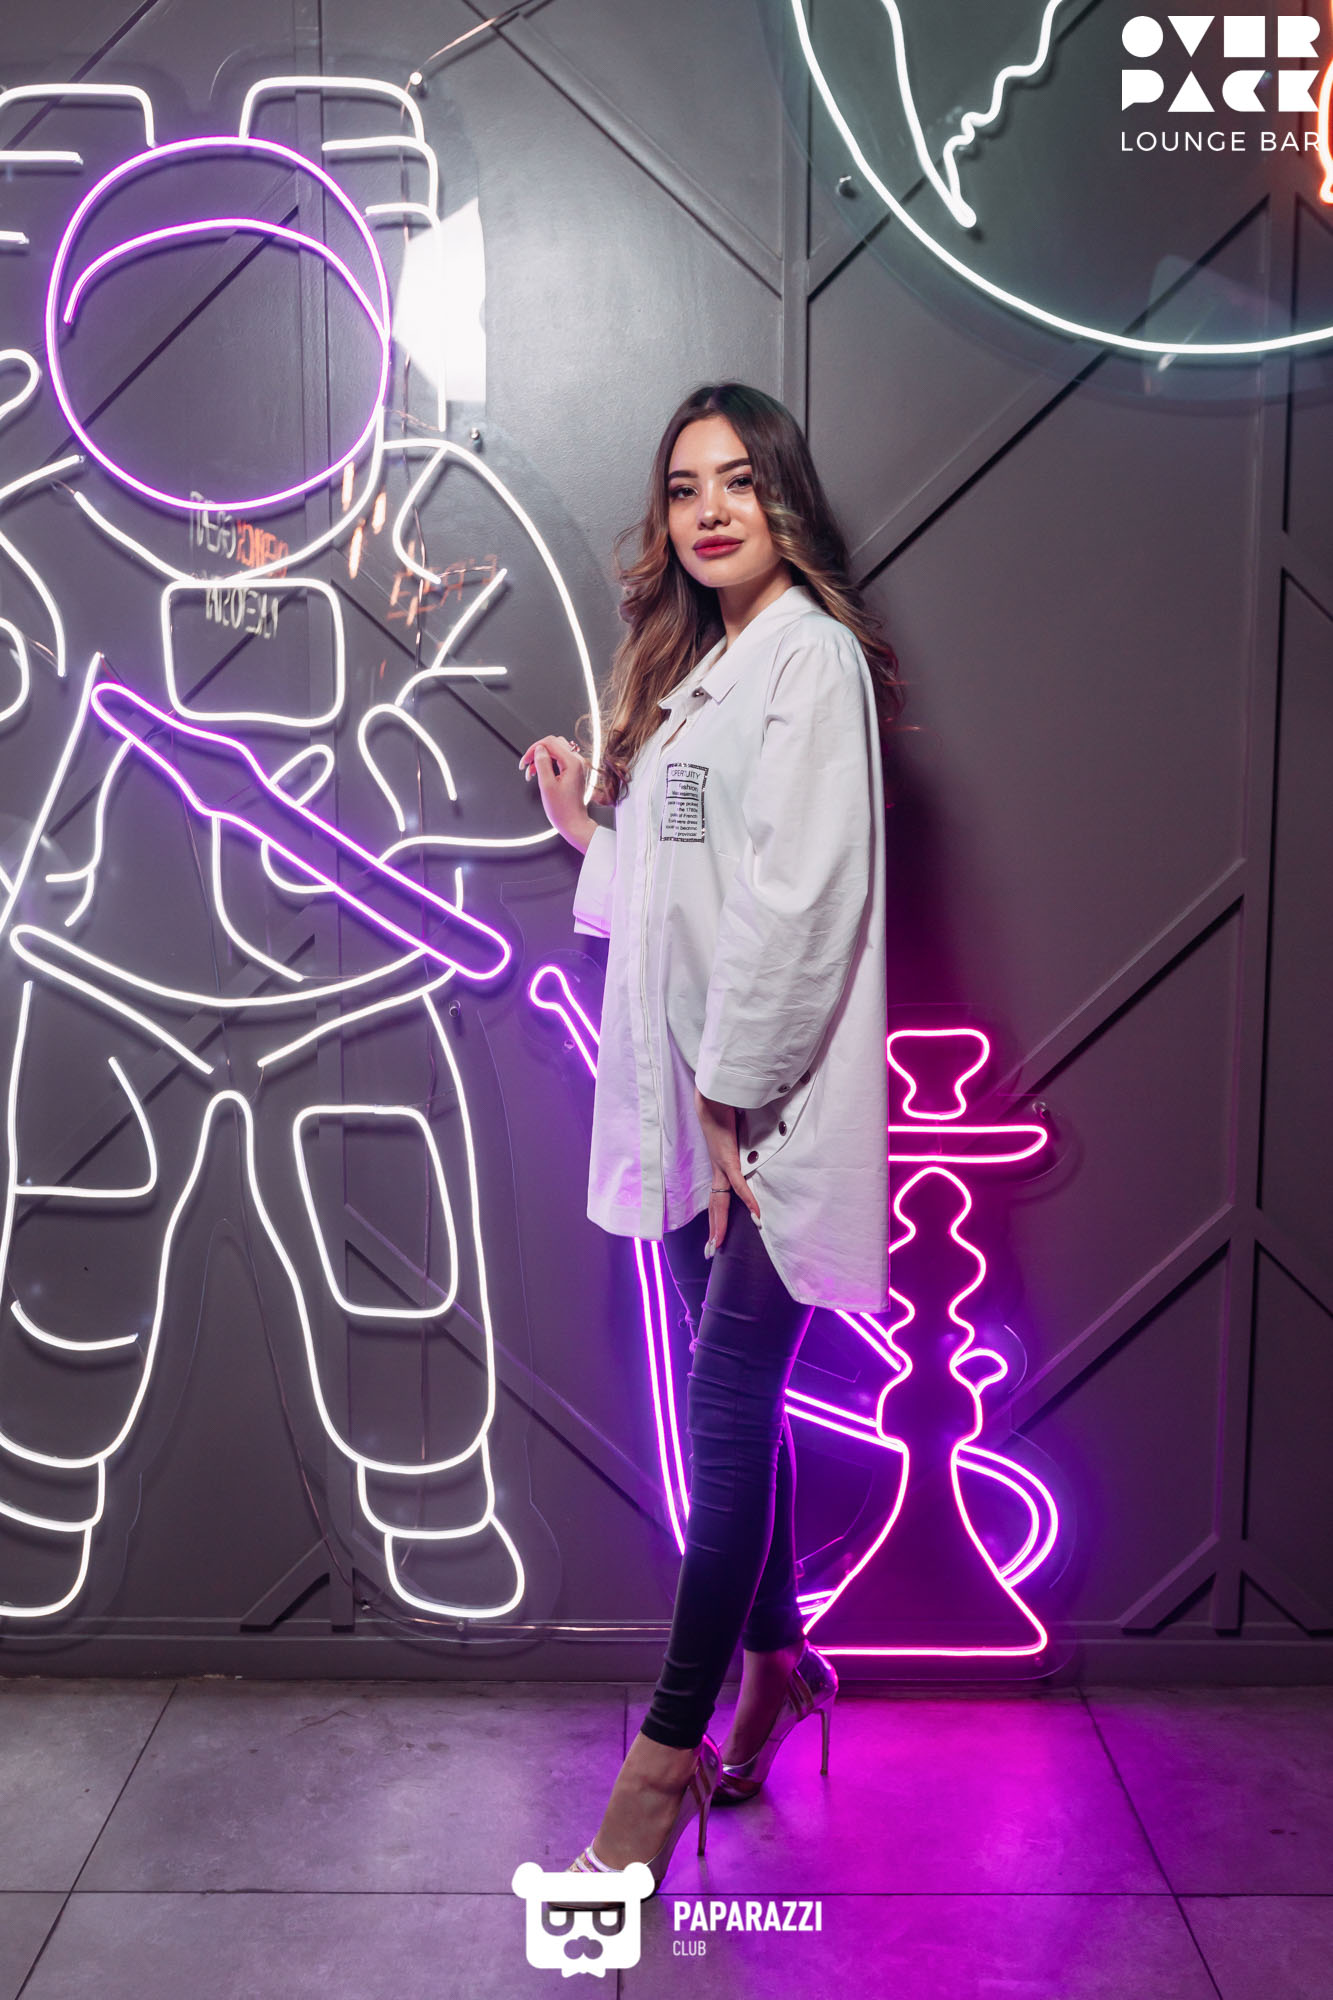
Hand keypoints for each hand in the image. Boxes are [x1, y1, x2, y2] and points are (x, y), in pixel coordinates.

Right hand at [518, 734, 595, 851]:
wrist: (574, 823)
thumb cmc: (563, 810)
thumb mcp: (547, 786)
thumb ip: (542, 764)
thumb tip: (539, 749)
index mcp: (572, 763)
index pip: (550, 742)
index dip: (534, 749)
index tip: (525, 761)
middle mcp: (577, 761)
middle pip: (553, 743)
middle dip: (537, 752)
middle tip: (526, 765)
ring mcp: (577, 765)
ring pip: (555, 750)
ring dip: (541, 758)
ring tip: (531, 773)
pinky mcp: (574, 771)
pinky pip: (559, 759)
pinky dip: (547, 763)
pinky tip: (539, 774)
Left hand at [694, 1085, 760, 1256]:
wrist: (712, 1093)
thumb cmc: (724, 1105)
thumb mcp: (736, 1126)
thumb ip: (744, 1134)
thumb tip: (751, 1131)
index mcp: (719, 1162)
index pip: (718, 1194)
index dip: (718, 1213)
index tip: (716, 1231)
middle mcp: (718, 1167)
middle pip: (715, 1204)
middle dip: (714, 1228)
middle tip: (711, 1250)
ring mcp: (721, 1164)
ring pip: (721, 1201)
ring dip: (720, 1224)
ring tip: (718, 1245)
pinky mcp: (728, 1157)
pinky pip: (739, 1184)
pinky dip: (749, 1200)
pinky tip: (757, 1216)